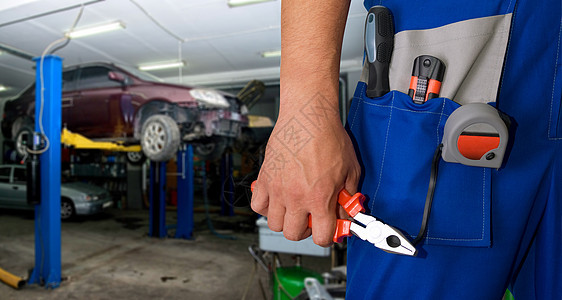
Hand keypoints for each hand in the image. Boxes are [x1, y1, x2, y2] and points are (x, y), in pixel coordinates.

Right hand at [251, 95, 359, 246]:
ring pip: (274, 223)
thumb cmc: (328, 137)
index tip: (327, 229)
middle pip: (293, 234)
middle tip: (310, 217)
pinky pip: (257, 205)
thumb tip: (346, 211)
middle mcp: (296, 197)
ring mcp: (277, 189)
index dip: (326, 236)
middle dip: (304, 229)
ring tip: (293, 207)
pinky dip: (265, 206)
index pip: (321, 237)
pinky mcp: (264, 178)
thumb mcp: (351, 170)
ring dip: (284, 219)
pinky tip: (276, 198)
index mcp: (320, 197)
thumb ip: (348, 195)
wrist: (308, 116)